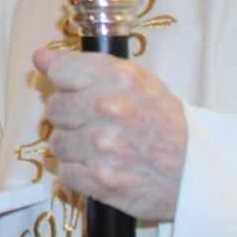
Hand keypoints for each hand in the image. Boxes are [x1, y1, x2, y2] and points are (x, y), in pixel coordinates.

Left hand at [33, 47, 186, 220]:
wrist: (196, 171)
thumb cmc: (164, 124)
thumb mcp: (135, 81)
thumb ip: (84, 66)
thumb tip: (40, 57)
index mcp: (118, 79)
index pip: (59, 72)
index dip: (66, 84)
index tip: (76, 91)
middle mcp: (108, 109)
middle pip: (53, 109)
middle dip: (71, 117)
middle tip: (96, 124)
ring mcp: (102, 146)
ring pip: (57, 143)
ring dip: (75, 147)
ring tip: (103, 148)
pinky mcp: (100, 180)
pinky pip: (65, 173)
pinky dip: (81, 173)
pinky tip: (103, 167)